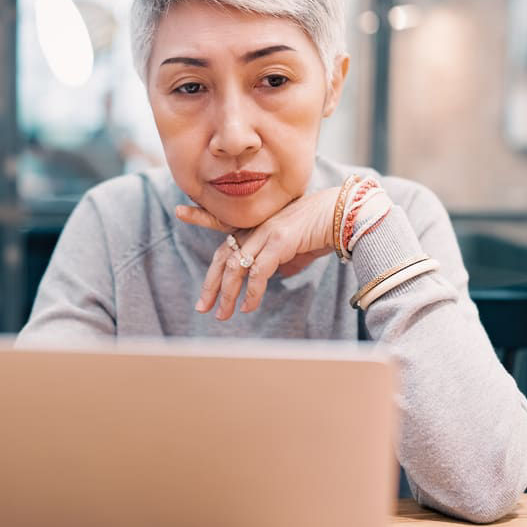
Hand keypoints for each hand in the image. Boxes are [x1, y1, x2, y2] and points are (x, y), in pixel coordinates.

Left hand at [176, 187, 338, 319]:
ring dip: (227, 294)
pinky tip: (249, 307)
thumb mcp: (297, 246)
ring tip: (222, 314)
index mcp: (259, 224)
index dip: (202, 217)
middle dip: (210, 282)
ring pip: (236, 267)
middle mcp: (258, 226)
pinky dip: (252, 293)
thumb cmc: (323, 229)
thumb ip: (283, 258)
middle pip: (223, 255)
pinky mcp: (279, 241)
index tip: (180, 211)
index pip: (224, 223)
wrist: (346, 214)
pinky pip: (258, 273)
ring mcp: (266, 232)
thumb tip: (278, 274)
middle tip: (201, 306)